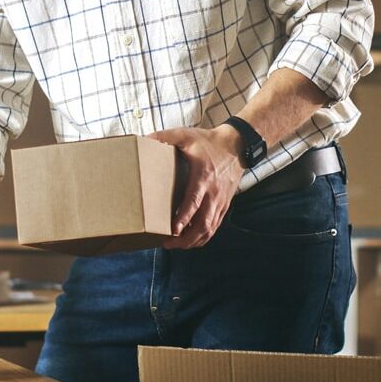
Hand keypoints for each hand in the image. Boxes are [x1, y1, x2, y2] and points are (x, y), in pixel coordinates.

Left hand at [150, 125, 245, 249]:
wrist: (237, 145)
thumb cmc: (209, 142)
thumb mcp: (186, 135)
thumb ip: (164, 137)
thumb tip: (143, 140)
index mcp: (203, 177)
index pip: (194, 202)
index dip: (184, 218)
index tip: (173, 230)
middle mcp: (214, 193)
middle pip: (203, 223)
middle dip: (186, 238)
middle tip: (168, 244)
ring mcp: (220, 201)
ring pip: (210, 229)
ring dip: (194, 241)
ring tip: (176, 245)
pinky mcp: (224, 204)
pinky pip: (215, 226)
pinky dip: (203, 236)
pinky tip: (191, 239)